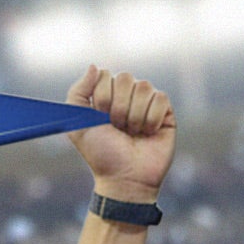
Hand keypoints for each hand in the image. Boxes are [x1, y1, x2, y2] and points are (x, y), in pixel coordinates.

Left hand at [65, 66, 175, 203]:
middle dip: (117, 107)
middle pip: (125, 78)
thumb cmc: (100, 153)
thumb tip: (94, 66)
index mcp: (106, 95)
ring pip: (143, 86)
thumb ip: (77, 92)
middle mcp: (127, 95)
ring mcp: (147, 102)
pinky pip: (161, 98)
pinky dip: (151, 118)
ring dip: (134, 115)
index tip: (100, 120)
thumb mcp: (77, 124)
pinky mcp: (166, 111)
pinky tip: (148, 133)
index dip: (102, 98)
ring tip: (132, 133)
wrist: (124, 178)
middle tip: (117, 128)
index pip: (105, 75)